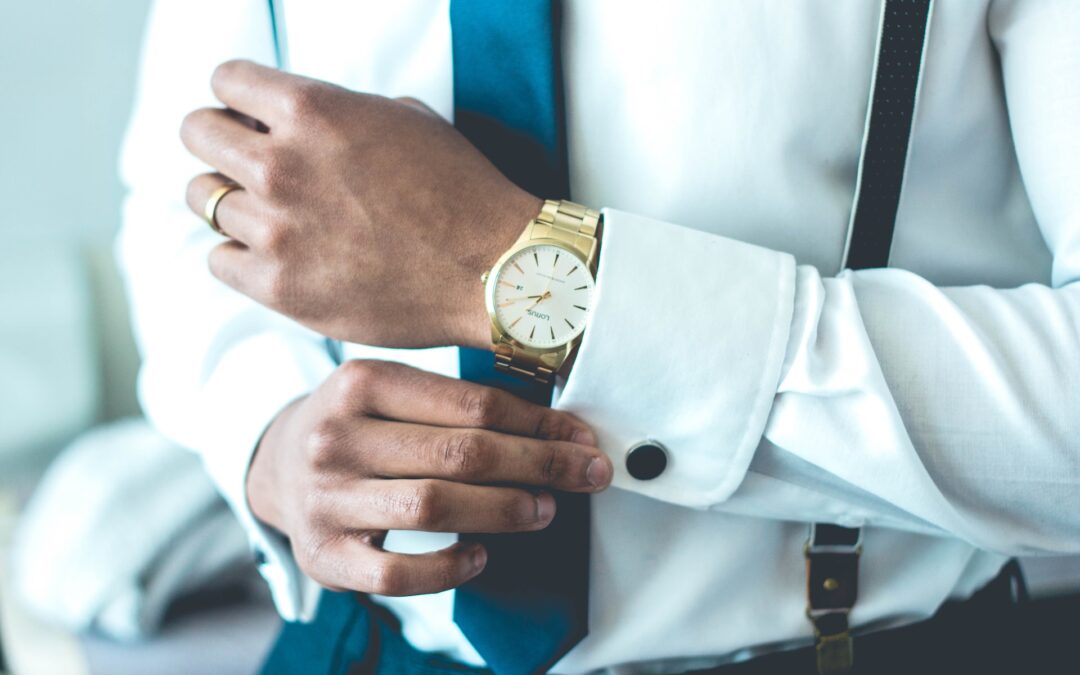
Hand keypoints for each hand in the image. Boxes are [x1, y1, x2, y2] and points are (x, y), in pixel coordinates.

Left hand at [181, 59, 540, 349]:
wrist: (491, 269)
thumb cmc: (460, 191)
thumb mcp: (404, 118)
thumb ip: (337, 112)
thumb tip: (295, 119)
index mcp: (313, 110)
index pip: (225, 81)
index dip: (239, 97)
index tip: (251, 117)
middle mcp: (282, 164)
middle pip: (196, 133)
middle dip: (219, 141)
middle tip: (245, 162)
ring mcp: (276, 229)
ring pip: (203, 200)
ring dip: (231, 201)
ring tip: (269, 214)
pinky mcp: (278, 286)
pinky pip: (218, 260)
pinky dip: (240, 255)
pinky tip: (275, 255)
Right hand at [246, 360, 611, 595]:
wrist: (276, 465)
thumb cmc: (357, 426)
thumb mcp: (391, 393)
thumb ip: (458, 403)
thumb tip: (557, 431)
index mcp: (361, 382)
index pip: (471, 403)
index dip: (538, 425)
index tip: (581, 439)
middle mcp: (336, 437)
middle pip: (461, 453)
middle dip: (538, 465)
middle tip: (584, 474)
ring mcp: (326, 499)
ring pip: (435, 506)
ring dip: (505, 510)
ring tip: (544, 509)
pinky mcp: (323, 556)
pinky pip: (397, 574)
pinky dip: (449, 568)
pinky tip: (481, 555)